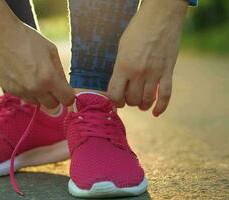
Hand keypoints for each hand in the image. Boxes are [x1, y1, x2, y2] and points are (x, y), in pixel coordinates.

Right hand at [0, 0, 73, 107]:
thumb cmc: (27, 39)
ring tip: (33, 77)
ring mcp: (21, 91)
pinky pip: (24, 97)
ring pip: (37, 103)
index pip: (67, 100)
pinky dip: (26, 90)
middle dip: (54, 96)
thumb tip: (63, 85)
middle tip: (50, 84)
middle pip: (52, 105)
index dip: (68, 96)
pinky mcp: (9, 91)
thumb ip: (59, 71)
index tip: (65, 90)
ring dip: (39, 95)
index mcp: (48, 78)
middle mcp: (35, 88)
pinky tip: (22, 75)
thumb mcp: (51, 51)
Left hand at [108, 0, 187, 115]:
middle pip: (131, 100)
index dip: (114, 101)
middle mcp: (138, 73)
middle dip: (129, 102)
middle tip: (129, 98)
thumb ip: (120, 67)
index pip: (115, 95)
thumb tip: (119, 84)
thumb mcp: (122, 48)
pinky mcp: (168, 71)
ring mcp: (155, 73)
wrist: (160, 17)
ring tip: (141, 104)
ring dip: (142, 105)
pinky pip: (165, 95)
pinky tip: (155, 113)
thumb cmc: (137, 30)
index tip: (116, 100)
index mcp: (123, 66)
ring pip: (147, 100)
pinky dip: (161, 107)